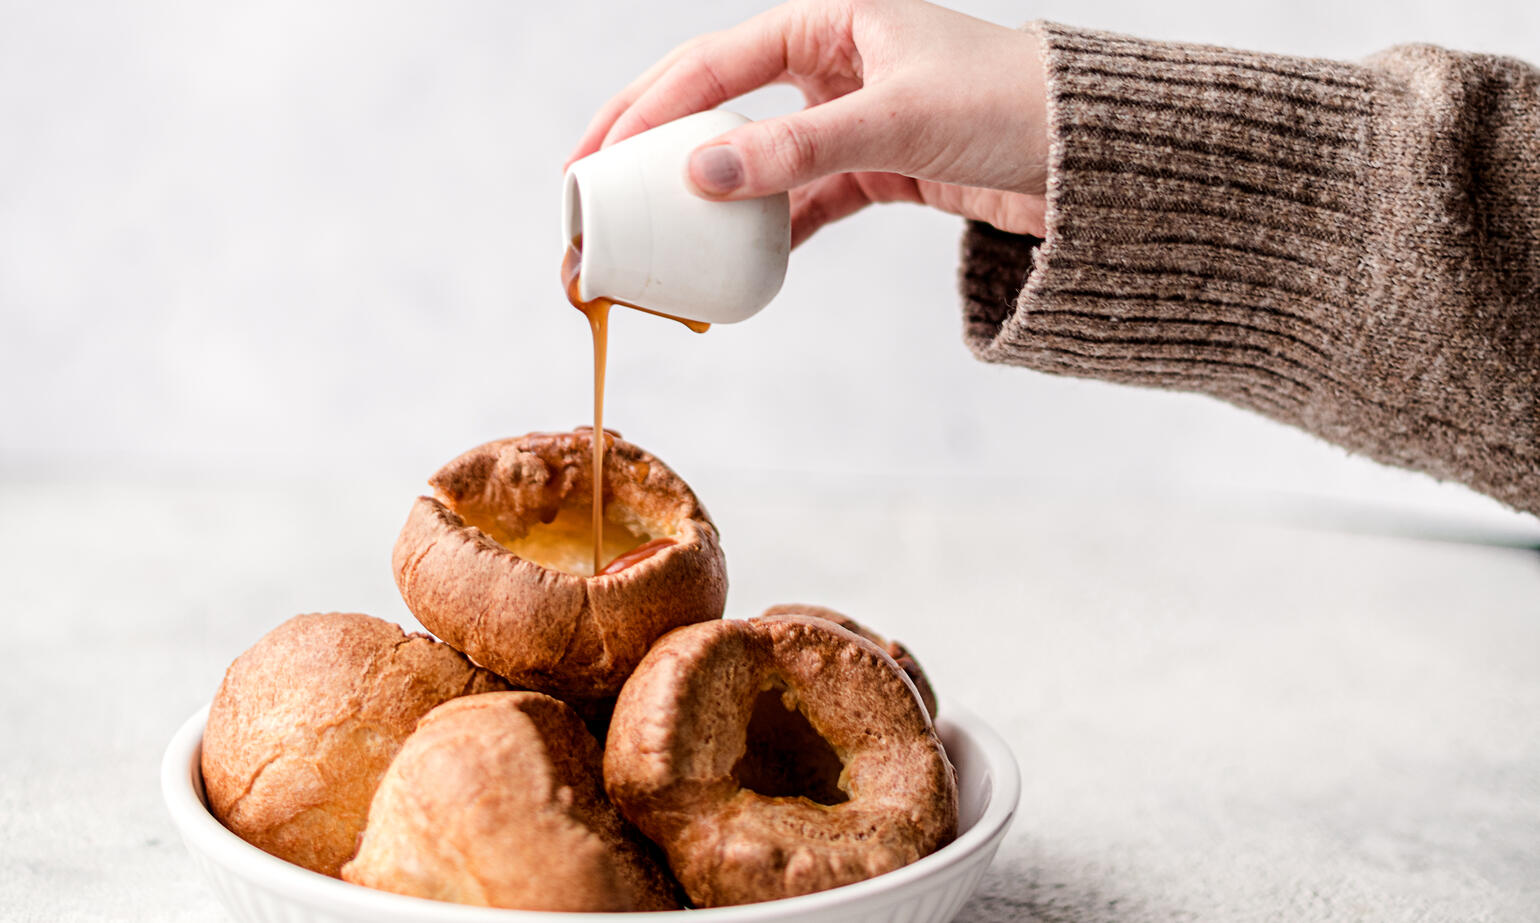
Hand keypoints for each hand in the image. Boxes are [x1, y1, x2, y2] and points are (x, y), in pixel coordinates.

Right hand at [566, 0, 1048, 246]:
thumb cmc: (1011, 106)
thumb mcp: (896, 120)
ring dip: (711, 195)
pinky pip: (806, 199)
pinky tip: (740, 258)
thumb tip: (699, 172)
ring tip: (654, 233)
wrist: (1095, 159)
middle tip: (596, 192)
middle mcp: (835, 61)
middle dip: (657, 147)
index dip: (647, 107)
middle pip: (721, 103)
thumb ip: (798, 148)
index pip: (715, 61)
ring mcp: (852, 117)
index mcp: (832, 18)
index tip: (597, 157)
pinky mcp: (877, 168)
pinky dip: (775, 228)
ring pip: (759, 156)